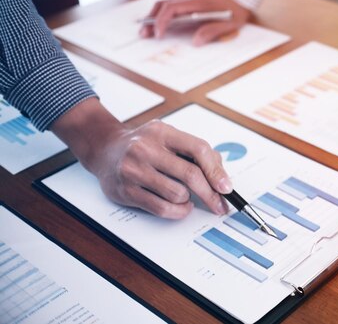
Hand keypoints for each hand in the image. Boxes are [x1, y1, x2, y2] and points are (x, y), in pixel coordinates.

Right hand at [51, 98, 231, 218]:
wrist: (104, 148)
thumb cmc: (143, 144)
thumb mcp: (168, 136)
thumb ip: (194, 151)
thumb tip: (220, 175)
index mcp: (162, 132)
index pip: (198, 149)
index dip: (216, 170)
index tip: (226, 187)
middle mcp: (146, 149)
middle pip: (190, 174)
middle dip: (210, 193)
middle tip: (220, 204)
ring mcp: (134, 170)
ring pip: (177, 194)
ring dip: (189, 200)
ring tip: (187, 196)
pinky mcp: (126, 191)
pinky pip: (161, 208)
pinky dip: (177, 211)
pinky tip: (180, 206)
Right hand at [140, 0, 250, 44]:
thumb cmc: (238, 8)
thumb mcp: (230, 23)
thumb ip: (212, 31)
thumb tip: (195, 42)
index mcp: (198, 3)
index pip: (172, 8)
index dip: (162, 21)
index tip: (158, 34)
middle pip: (163, 5)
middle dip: (151, 19)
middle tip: (143, 34)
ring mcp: (190, 0)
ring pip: (166, 5)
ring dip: (154, 16)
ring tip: (147, 30)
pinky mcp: (192, 3)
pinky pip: (173, 7)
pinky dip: (162, 15)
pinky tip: (159, 25)